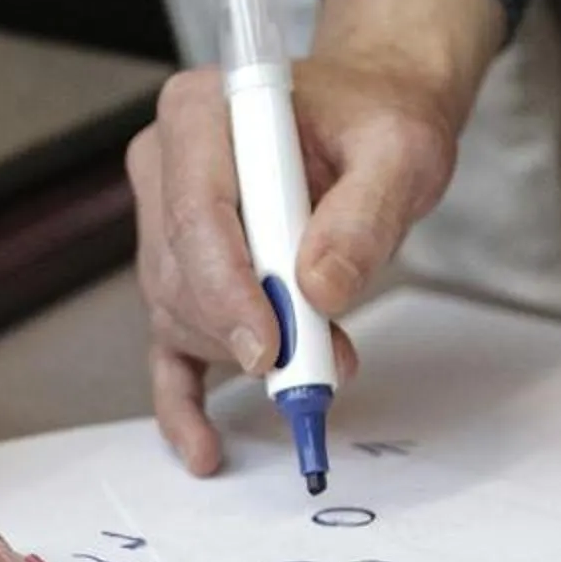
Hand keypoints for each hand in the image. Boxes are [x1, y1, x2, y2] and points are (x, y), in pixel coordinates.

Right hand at [132, 0, 497, 474]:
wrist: (369, 116)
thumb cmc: (374, 120)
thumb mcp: (399, 150)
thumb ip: (364, 214)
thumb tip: (319, 289)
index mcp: (203, 115)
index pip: (195, 214)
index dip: (228, 289)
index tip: (271, 345)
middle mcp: (167, 167)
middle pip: (182, 274)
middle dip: (248, 332)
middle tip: (320, 365)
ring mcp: (161, 225)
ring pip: (180, 317)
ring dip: (244, 355)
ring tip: (321, 364)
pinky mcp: (178, 276)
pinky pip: (165, 351)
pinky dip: (184, 403)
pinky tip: (204, 446)